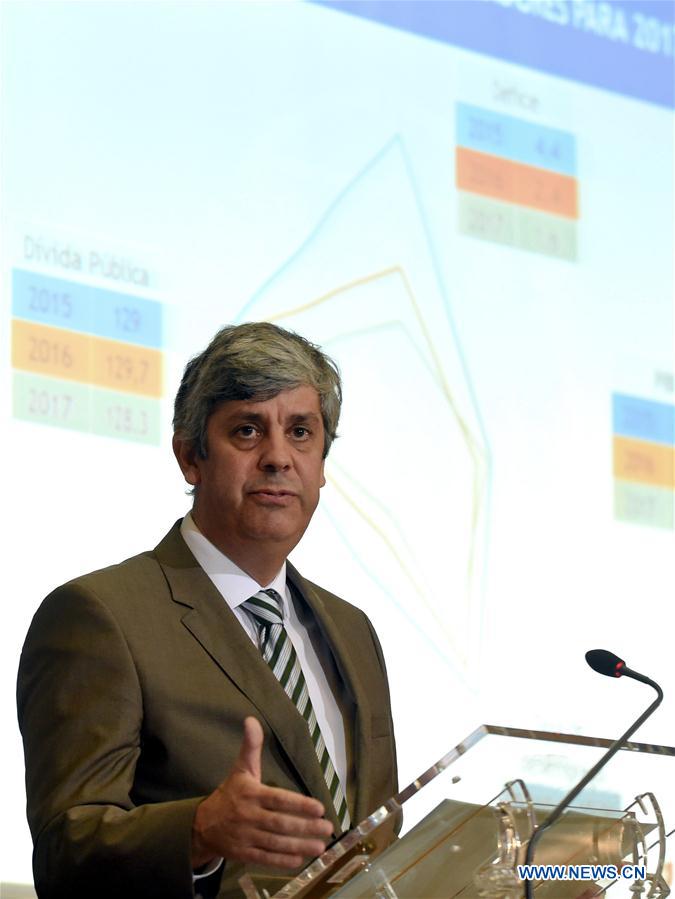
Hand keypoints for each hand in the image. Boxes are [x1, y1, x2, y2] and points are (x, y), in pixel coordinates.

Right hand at [191, 717, 333, 869]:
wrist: (202, 825)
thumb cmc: (230, 793)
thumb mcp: (240, 768)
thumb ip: (250, 747)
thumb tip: (251, 720)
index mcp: (251, 794)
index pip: (278, 800)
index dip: (299, 805)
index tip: (319, 808)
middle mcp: (249, 816)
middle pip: (280, 824)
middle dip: (305, 827)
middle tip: (327, 828)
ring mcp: (246, 837)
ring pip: (275, 843)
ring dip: (299, 845)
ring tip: (320, 847)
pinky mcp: (243, 854)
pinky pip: (265, 858)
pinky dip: (282, 861)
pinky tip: (300, 860)